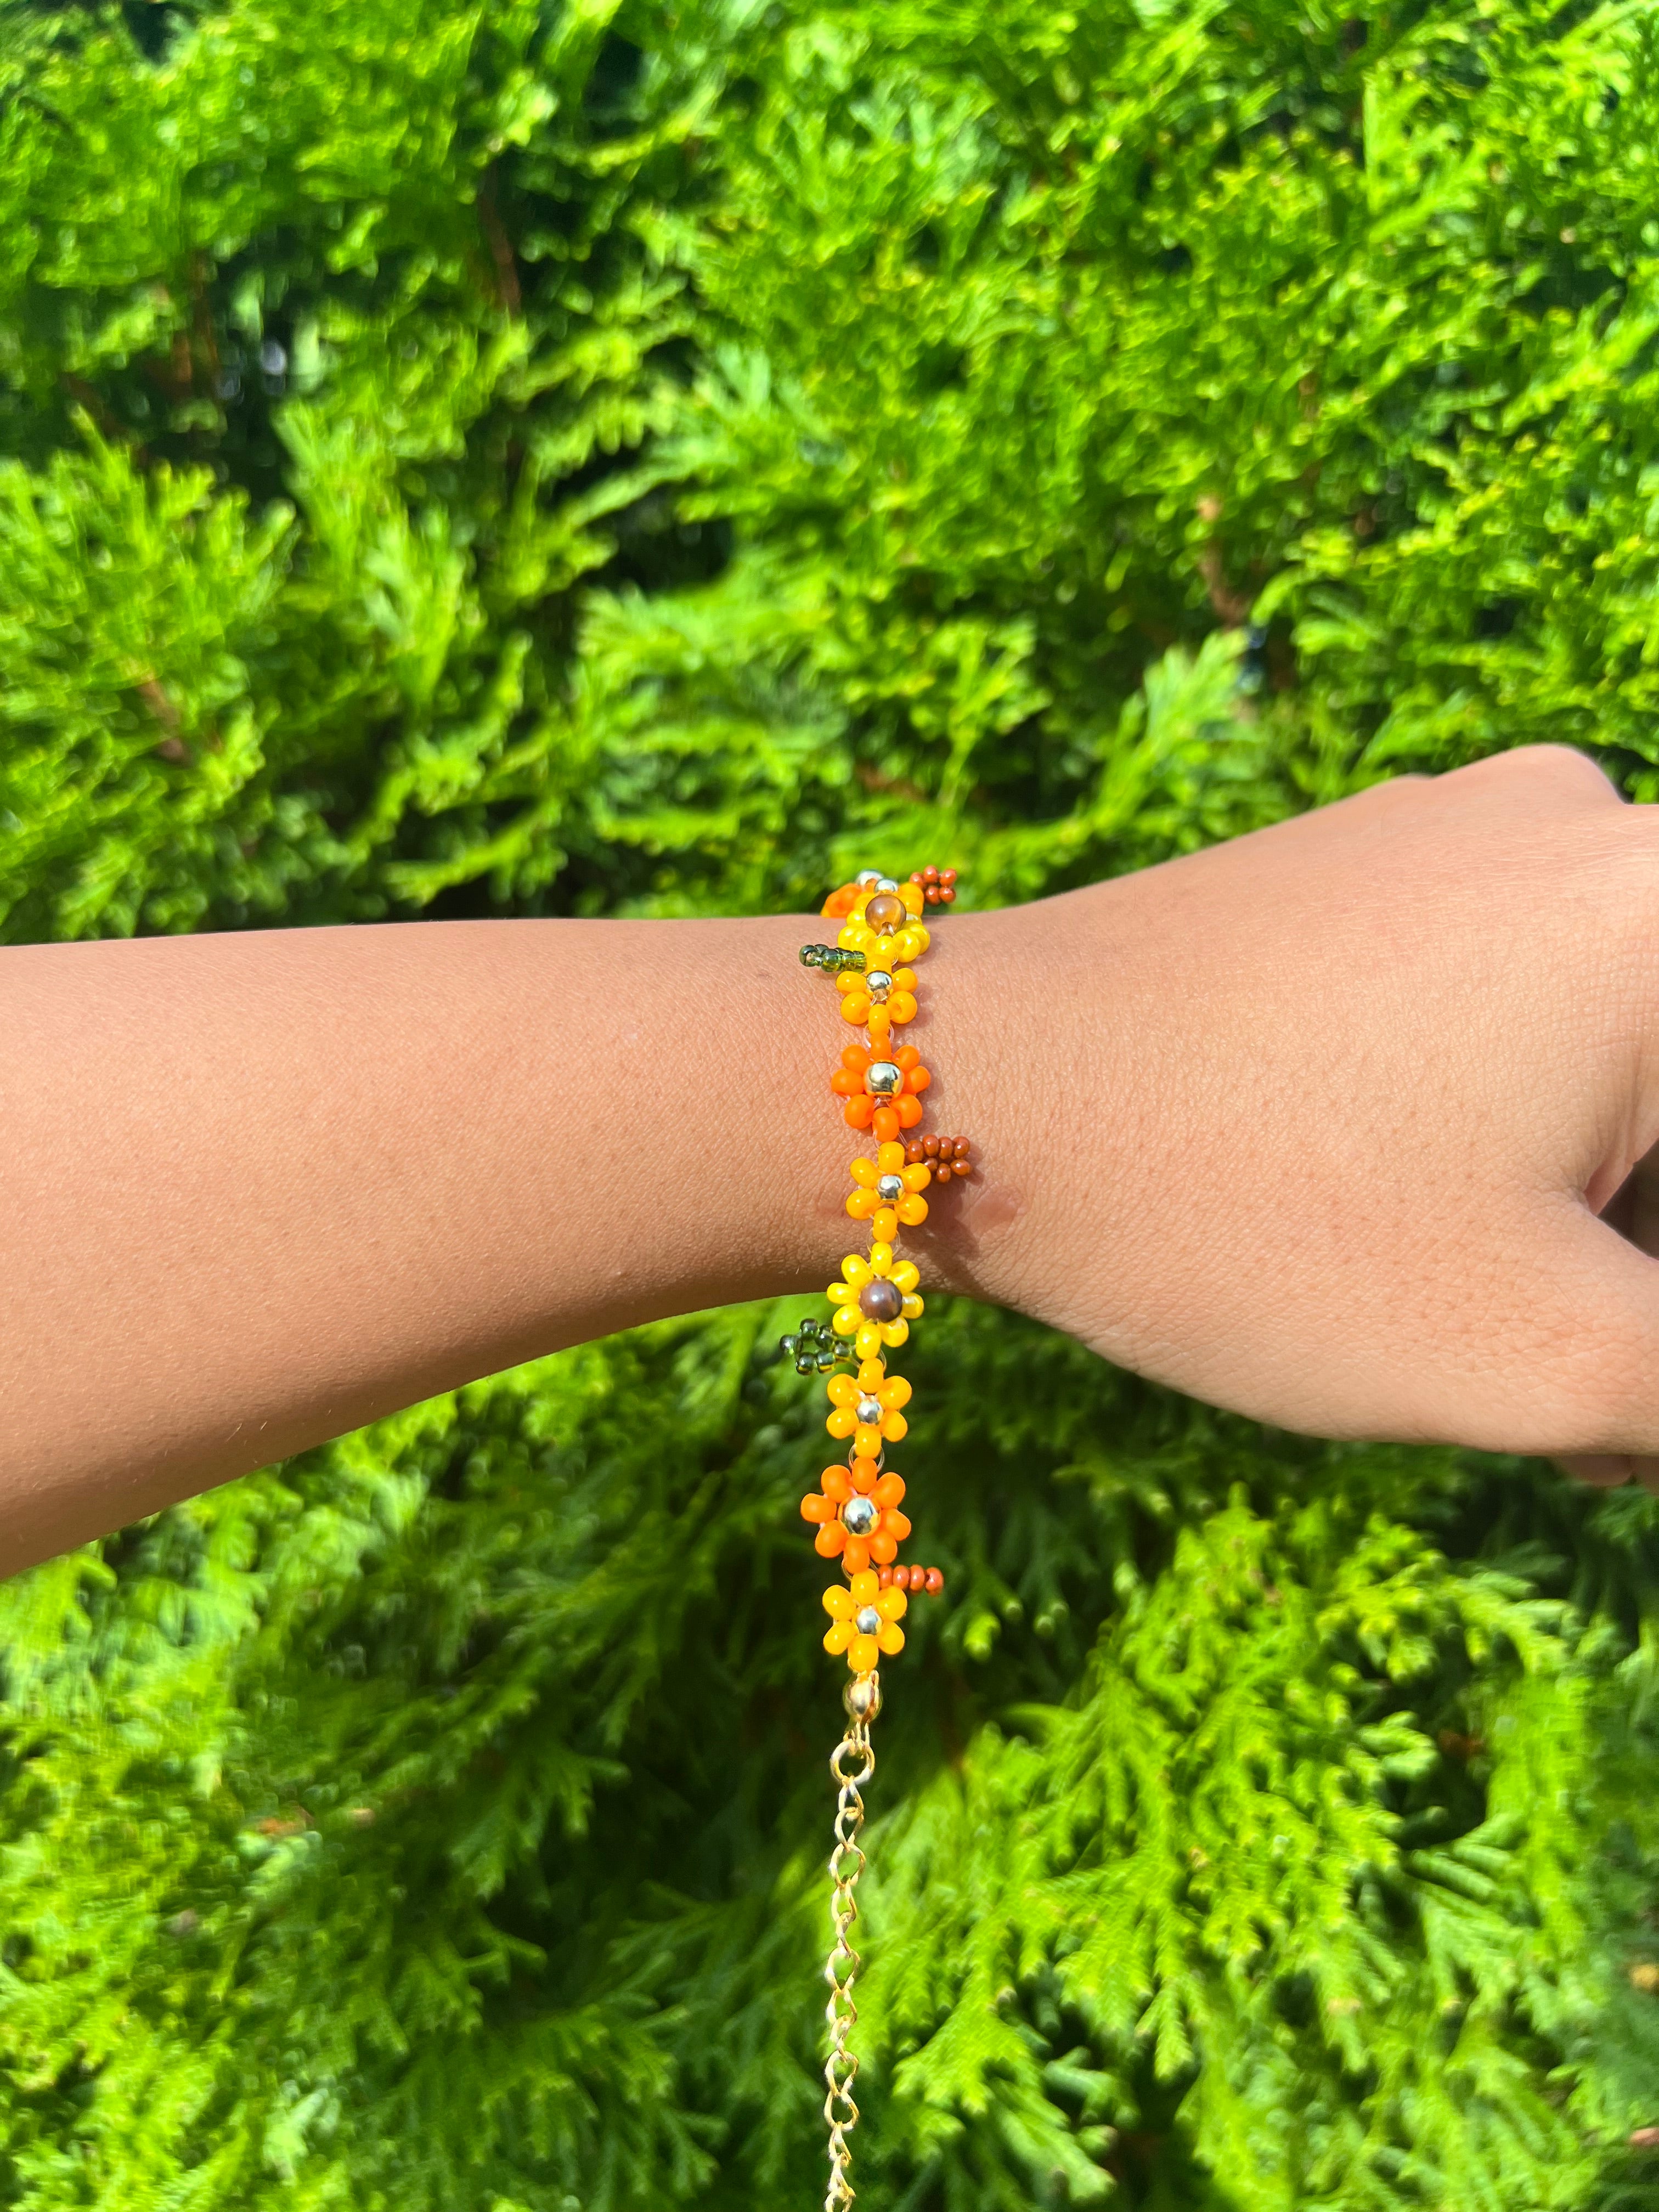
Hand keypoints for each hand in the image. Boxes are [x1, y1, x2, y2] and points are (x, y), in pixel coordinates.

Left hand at [943, 746, 1658, 1479]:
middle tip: (1568, 1407)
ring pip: (1600, 1065)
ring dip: (1579, 1219)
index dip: (1648, 1291)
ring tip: (1455, 1324)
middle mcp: (1588, 826)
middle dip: (1640, 1268)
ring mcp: (1458, 831)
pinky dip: (1491, 1137)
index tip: (1602, 1369)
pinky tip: (1392, 1234)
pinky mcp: (1357, 864)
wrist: (962, 1094)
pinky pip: (1499, 1011)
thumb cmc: (1248, 1215)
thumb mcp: (1547, 1352)